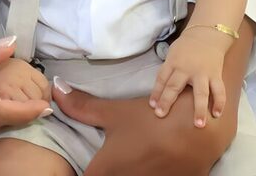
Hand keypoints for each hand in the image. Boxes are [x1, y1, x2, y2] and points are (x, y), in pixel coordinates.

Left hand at [55, 82, 235, 175]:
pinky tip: (150, 164)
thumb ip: (82, 106)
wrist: (200, 130)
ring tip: (132, 159)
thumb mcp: (115, 112)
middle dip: (104, 172)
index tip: (79, 168)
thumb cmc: (152, 119)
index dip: (77, 174)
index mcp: (105, 171)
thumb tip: (55, 88)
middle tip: (111, 158)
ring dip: (127, 172)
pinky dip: (149, 174)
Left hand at [151, 27, 231, 126]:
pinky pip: (219, 90)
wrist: (207, 35)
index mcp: (173, 62)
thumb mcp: (172, 54)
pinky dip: (219, 102)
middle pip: (175, 86)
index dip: (156, 92)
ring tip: (199, 124)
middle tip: (161, 114)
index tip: (153, 106)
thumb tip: (160, 93)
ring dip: (199, 109)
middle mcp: (186, 69)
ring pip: (201, 93)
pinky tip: (217, 114)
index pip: (161, 78)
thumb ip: (168, 71)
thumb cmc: (186, 48)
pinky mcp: (216, 75)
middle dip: (167, 101)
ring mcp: (202, 73)